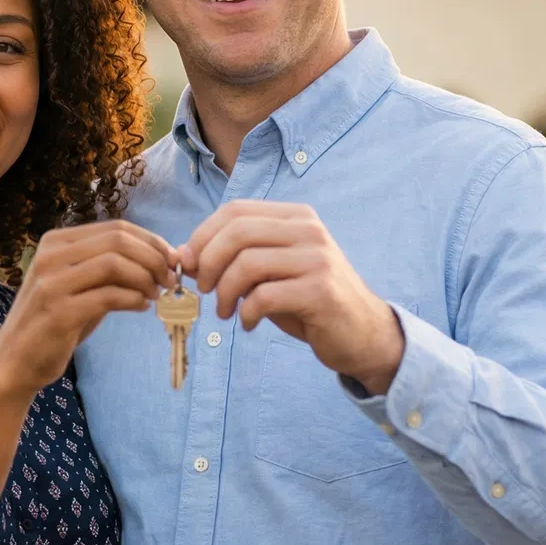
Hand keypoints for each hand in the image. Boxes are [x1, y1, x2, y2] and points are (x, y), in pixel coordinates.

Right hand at [0, 221, 176, 396]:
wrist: (14, 362)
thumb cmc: (53, 323)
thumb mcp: (78, 286)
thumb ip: (110, 270)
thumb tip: (161, 258)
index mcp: (56, 242)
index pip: (116, 228)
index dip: (151, 241)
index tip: (171, 259)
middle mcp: (50, 256)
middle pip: (118, 240)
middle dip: (153, 258)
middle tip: (169, 279)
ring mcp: (51, 283)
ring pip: (114, 264)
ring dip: (145, 278)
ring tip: (155, 294)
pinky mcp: (58, 312)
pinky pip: (108, 296)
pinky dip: (133, 299)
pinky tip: (142, 307)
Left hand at [181, 200, 403, 394]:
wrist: (363, 334)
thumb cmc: (308, 300)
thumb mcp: (269, 273)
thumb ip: (233, 259)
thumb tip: (182, 254)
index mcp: (296, 217)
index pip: (235, 210)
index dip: (203, 236)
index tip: (191, 265)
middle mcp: (309, 230)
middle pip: (237, 232)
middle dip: (208, 263)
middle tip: (203, 290)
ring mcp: (317, 259)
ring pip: (247, 264)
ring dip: (224, 292)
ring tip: (225, 312)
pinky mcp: (321, 291)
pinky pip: (264, 297)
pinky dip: (246, 313)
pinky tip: (248, 324)